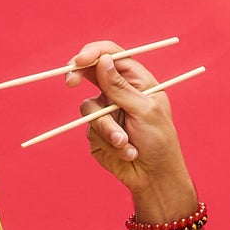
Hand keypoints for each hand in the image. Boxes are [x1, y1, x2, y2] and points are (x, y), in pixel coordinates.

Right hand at [64, 40, 195, 209]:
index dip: (93, 53)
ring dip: (106, 128)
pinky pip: (89, 131)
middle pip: (89, 72)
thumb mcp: (145, 111)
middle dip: (77, 76)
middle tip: (70, 82)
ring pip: (87, 108)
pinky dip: (107, 143)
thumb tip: (102, 61)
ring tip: (126, 144)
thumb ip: (121, 88)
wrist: (154, 177)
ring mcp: (105, 111)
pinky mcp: (96, 132)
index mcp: (136, 81)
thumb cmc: (159, 141)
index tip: (79, 60)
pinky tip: (127, 153)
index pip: (112, 55)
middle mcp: (117, 92)